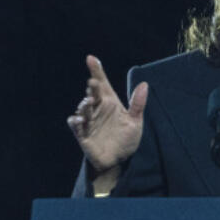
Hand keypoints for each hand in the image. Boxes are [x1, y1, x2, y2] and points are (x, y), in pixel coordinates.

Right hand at [67, 55, 148, 178]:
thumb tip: (144, 84)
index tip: (90, 58)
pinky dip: (75, 121)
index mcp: (110, 103)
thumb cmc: (126, 140)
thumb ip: (138, 104)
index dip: (96, 71)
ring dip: (84, 104)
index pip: (102, 84)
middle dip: (91, 88)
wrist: (118, 161)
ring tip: (89, 103)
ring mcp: (89, 121)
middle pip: (92, 94)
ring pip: (83, 108)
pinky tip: (80, 120)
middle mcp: (98, 109)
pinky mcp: (83, 134)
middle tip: (93, 83)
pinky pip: (75, 125)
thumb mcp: (135, 122)